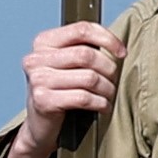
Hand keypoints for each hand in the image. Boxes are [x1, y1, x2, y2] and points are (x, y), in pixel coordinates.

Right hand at [0, 20, 119, 157]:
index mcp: (43, 43)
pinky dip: (100, 103)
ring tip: (109, 95)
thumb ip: (84, 49)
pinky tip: (103, 107)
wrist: (40, 127)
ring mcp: (37, 80)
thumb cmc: (61, 92)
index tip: (122, 53)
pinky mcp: (43, 101)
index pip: (81, 29)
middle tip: (113, 81)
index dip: (107, 39)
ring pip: (89, 78)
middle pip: (87, 55)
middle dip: (109, 69)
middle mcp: (35, 59)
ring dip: (107, 89)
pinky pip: (84, 98)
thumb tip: (116, 46)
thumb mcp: (68, 65)